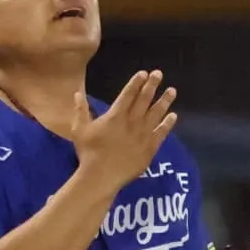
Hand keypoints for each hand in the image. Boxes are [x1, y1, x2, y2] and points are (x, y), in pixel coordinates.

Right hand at [71, 70, 176, 192]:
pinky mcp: (150, 148)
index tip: (144, 73)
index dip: (136, 82)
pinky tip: (173, 116)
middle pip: (145, 99)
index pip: (128, 93)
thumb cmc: (89, 153)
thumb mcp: (79, 130)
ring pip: (157, 113)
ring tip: (172, 91)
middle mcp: (132, 121)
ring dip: (164, 101)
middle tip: (159, 74)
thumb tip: (77, 93)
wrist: (101, 176)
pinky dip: (168, 124)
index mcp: (116, 115)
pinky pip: (161, 133)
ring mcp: (143, 134)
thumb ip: (80, 110)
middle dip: (152, 85)